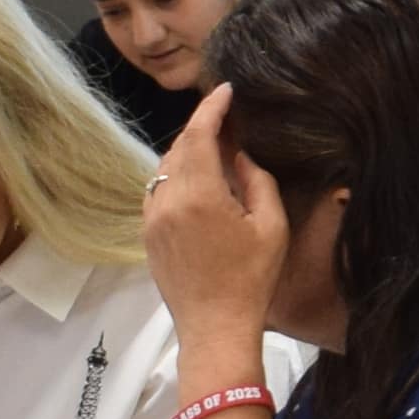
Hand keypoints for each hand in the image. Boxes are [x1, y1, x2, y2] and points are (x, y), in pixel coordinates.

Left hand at [140, 87, 289, 354]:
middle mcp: (167, 200)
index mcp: (199, 195)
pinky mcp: (147, 234)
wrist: (214, 327)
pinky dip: (175, 177)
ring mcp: (151, 218)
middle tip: (228, 122)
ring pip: (164, 168)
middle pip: (178, 147)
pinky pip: (157, 191)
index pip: (198, 134)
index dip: (211, 107)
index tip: (226, 90)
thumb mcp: (271, 226)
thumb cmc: (251, 279)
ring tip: (215, 153)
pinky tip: (197, 185)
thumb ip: (257, 180)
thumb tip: (239, 155)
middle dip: (201, 129)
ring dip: (187, 153)